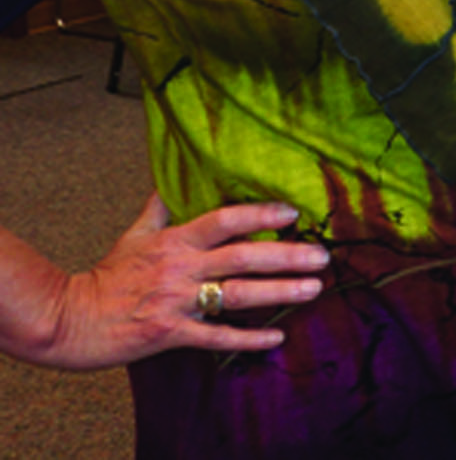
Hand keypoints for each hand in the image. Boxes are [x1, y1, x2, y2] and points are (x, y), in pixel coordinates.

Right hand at [5, 196, 328, 369]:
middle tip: (322, 256)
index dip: (259, 216)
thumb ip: (161, 207)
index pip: (223, 221)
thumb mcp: (135, 236)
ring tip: (313, 289)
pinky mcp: (170, 334)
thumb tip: (173, 177)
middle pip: (241, 259)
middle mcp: (180, 269)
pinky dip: (247, 339)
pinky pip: (216, 338)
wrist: (71, 320)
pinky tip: (276, 337)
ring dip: (279, 293)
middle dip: (286, 257)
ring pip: (236, 296)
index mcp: (174, 242)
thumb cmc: (106, 276)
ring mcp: (176, 302)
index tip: (292, 214)